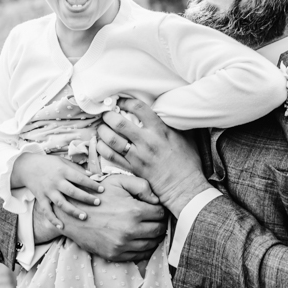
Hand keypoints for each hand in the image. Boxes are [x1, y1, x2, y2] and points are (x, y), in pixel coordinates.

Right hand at [14, 152, 103, 230]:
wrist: (27, 166)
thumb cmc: (48, 163)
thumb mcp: (62, 161)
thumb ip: (76, 168)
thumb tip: (92, 175)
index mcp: (63, 171)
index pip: (80, 178)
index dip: (92, 184)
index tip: (102, 190)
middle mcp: (56, 182)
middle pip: (73, 191)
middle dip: (86, 198)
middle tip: (98, 203)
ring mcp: (48, 191)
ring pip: (61, 203)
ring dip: (73, 211)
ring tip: (84, 217)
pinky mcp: (41, 198)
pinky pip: (47, 211)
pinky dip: (53, 219)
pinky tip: (62, 226)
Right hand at [61, 175, 166, 262]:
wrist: (72, 214)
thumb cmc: (97, 195)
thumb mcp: (118, 181)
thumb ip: (142, 185)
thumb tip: (157, 200)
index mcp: (134, 211)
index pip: (160, 213)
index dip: (159, 210)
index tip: (155, 208)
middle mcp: (131, 230)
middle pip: (158, 230)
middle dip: (159, 223)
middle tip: (154, 219)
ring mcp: (123, 245)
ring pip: (151, 244)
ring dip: (153, 237)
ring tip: (148, 228)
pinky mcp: (115, 254)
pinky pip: (139, 255)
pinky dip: (144, 248)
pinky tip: (140, 239)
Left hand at [97, 97, 210, 216]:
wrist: (184, 186)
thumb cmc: (187, 161)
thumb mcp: (184, 136)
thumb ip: (171, 123)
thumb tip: (165, 109)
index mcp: (160, 130)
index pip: (138, 108)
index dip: (125, 101)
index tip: (120, 101)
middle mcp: (146, 141)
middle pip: (119, 123)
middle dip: (108, 115)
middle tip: (106, 113)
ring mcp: (138, 156)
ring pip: (112, 139)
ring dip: (102, 131)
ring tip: (101, 127)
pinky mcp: (132, 168)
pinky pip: (111, 156)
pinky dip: (102, 147)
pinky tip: (101, 142)